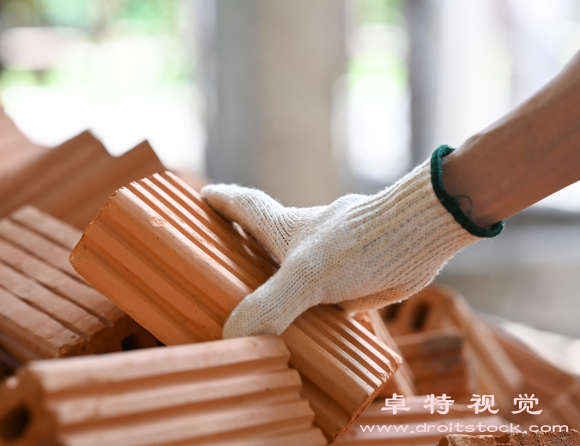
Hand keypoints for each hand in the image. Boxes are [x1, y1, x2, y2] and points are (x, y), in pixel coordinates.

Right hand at [202, 146, 502, 337]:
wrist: (424, 235)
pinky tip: (314, 334)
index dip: (223, 201)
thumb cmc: (363, 243)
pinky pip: (327, 300)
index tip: (203, 195)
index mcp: (286, 230)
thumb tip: (232, 336)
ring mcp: (332, 261)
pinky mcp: (356, 281)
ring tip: (263, 314)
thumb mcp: (308, 275)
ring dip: (283, 288)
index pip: (246, 208)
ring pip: (298, 275)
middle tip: (223, 262)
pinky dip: (317, 313)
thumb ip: (271, 306)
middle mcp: (306, 243)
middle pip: (267, 241)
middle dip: (245, 248)